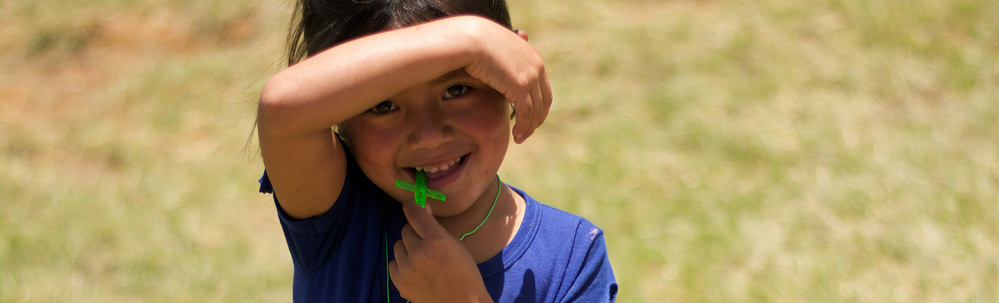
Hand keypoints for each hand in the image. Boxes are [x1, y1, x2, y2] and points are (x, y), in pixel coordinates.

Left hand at [388, 200, 492, 301]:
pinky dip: (403, 263)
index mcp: (437, 241)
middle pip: (406, 230)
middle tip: (427, 242)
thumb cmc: (464, 273)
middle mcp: (419, 254)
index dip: (412, 206)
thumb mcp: (455, 244)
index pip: (415, 214)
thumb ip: (435, 226)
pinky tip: (417, 270)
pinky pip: (394, 262)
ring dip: (408, 248)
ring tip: (423, 259)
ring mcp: (407, 270)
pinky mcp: (399, 283)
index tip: (411, 204)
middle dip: (415, 232)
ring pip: (398, 245)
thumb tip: (421, 208)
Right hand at [461, 17, 552, 143]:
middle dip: (536, 120)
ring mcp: (531, 76)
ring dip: (528, 128)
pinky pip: (525, 113)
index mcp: (533, 56)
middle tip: (525, 132)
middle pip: (543, 101)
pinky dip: (522, 127)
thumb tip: (504, 58)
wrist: (468, 39)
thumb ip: (504, 59)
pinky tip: (515, 136)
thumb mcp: (494, 51)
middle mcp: (537, 66)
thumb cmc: (473, 43)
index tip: (527, 118)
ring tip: (519, 139)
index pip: (543, 87)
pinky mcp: (521, 86)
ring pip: (536, 110)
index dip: (537, 106)